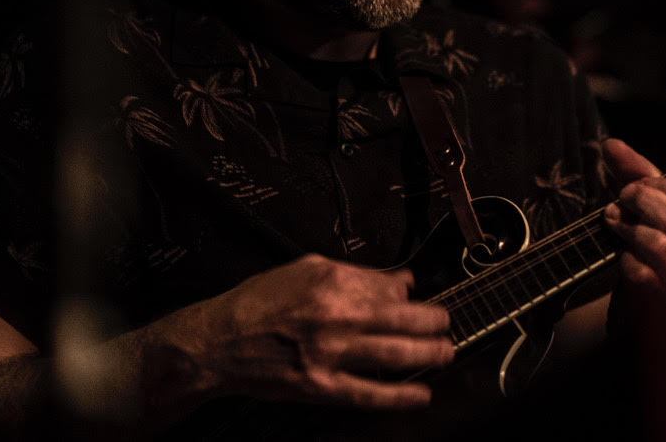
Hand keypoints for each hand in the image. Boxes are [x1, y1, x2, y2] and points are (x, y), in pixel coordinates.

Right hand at [194, 254, 453, 409]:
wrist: (220, 340)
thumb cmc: (258, 303)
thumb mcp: (305, 269)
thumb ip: (353, 273)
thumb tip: (395, 280)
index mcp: (335, 281)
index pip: (392, 286)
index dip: (411, 293)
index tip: (420, 298)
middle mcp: (338, 315)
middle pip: (406, 319)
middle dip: (435, 321)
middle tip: (446, 323)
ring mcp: (331, 352)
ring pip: (396, 353)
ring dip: (430, 354)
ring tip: (446, 353)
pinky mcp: (321, 386)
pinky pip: (370, 393)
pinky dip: (400, 396)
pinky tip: (421, 394)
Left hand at [601, 138, 665, 289]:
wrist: (654, 304)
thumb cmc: (662, 244)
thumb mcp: (657, 205)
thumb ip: (637, 173)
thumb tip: (610, 145)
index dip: (658, 186)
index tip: (635, 186)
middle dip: (643, 204)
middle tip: (622, 200)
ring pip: (662, 248)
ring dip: (631, 230)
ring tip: (617, 224)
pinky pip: (642, 274)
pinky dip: (626, 260)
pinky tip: (625, 256)